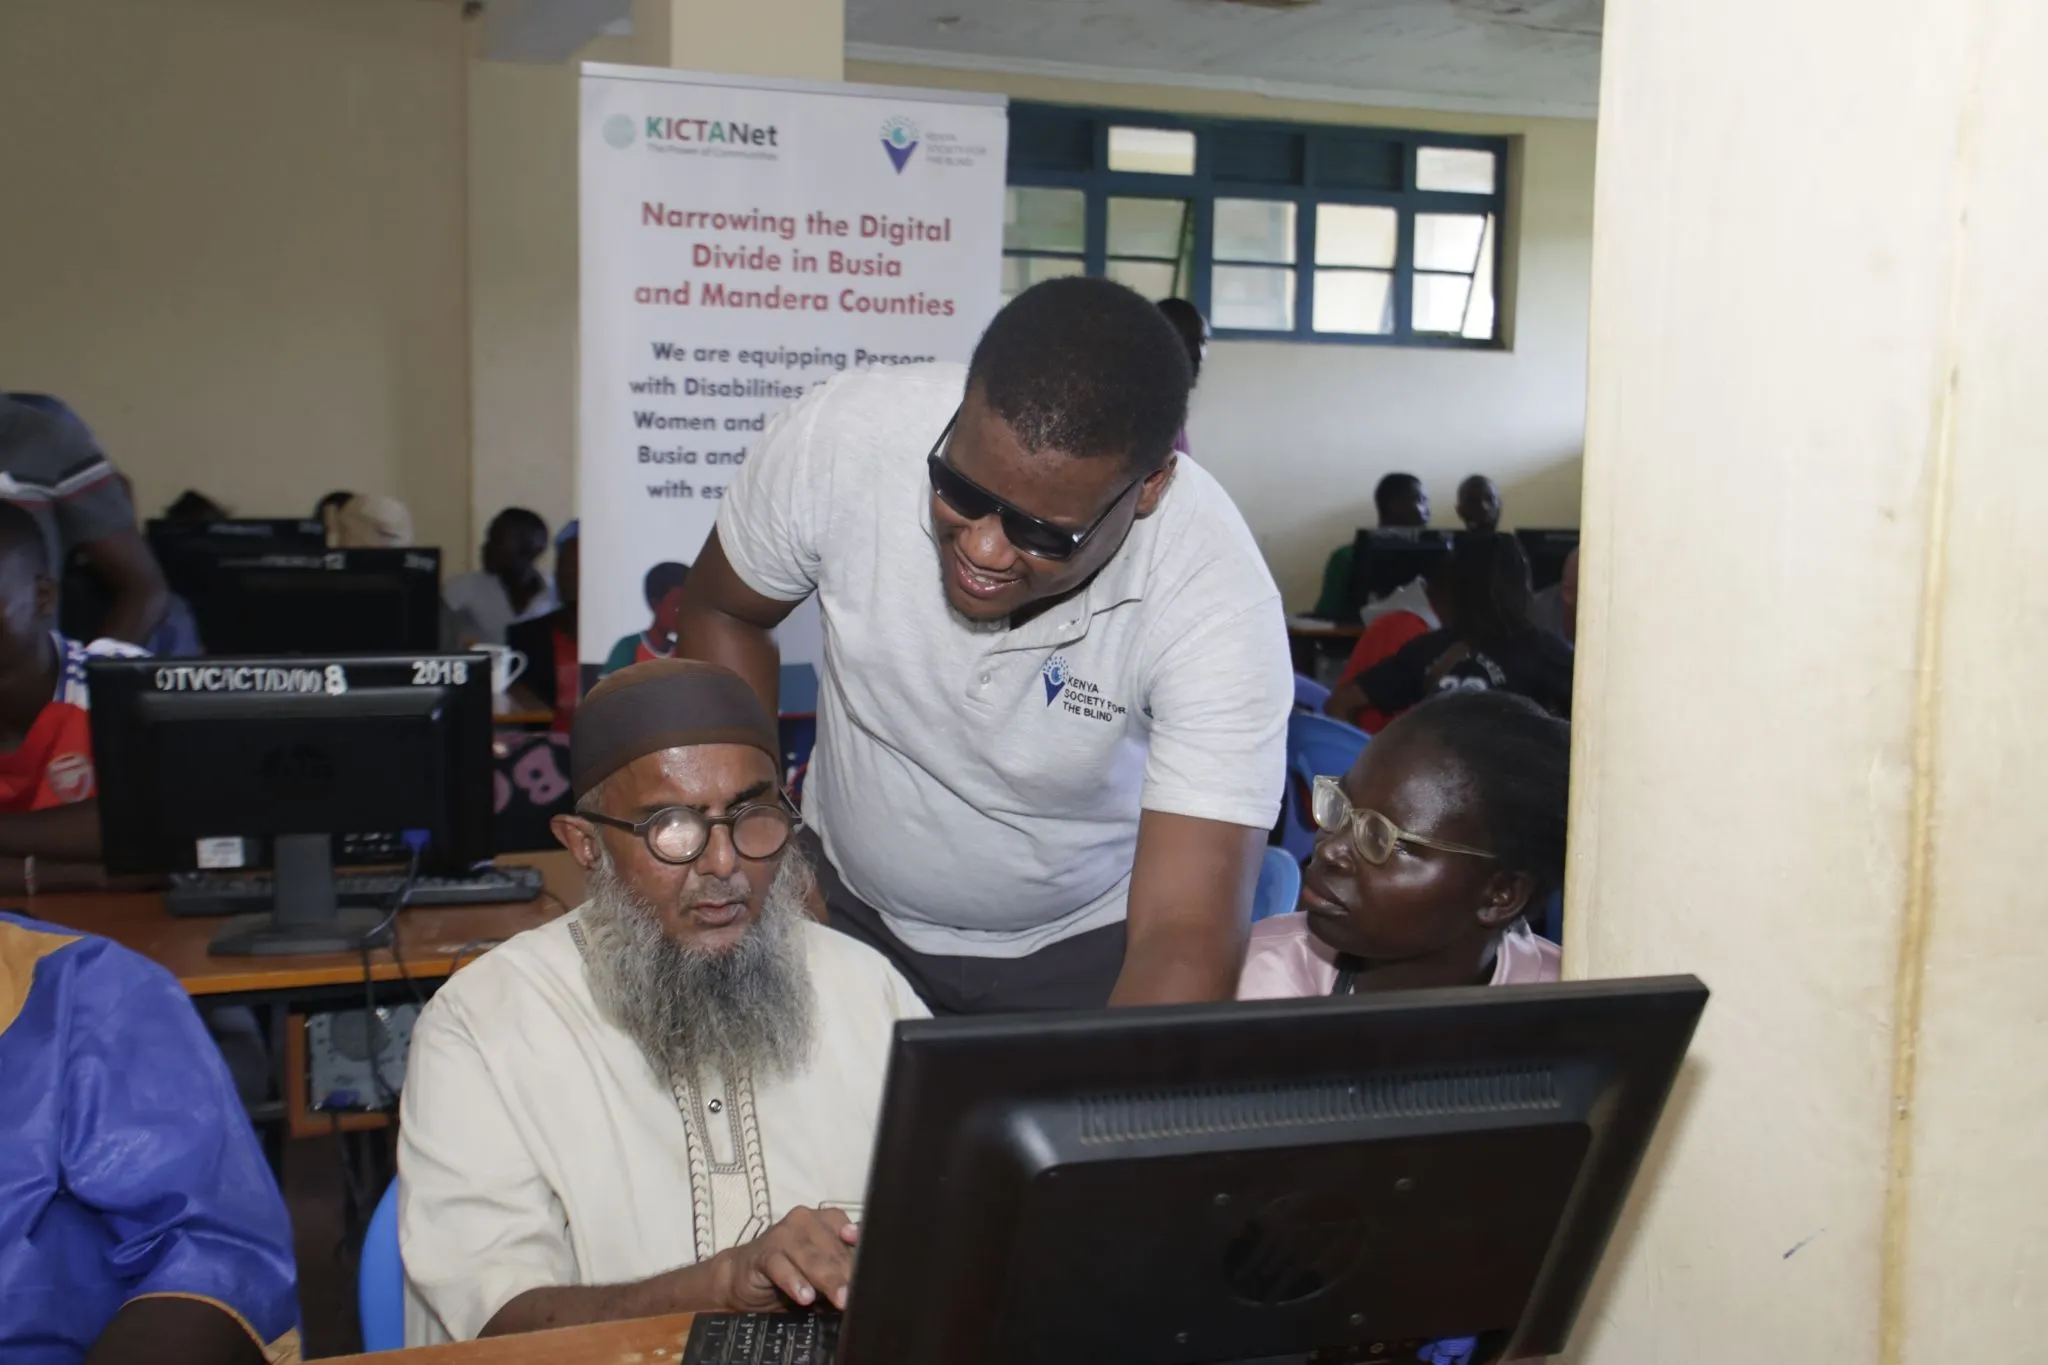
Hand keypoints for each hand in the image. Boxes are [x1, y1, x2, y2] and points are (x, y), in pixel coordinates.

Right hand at [713, 1207, 858, 1311]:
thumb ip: (842, 1274)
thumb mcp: (821, 1274)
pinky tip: (804, 1296)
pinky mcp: (763, 1253)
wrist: (742, 1278)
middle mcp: (806, 1220)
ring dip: (827, 1278)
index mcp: (826, 1221)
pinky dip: (793, 1281)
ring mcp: (783, 1234)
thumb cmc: (791, 1274)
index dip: (860, 1244)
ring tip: (840, 1298)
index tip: (872, 1259)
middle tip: (858, 1295)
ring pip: (811, 1255)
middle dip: (847, 1272)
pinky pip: (780, 1266)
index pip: (849, 1230)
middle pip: (833, 1247)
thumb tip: (866, 1291)